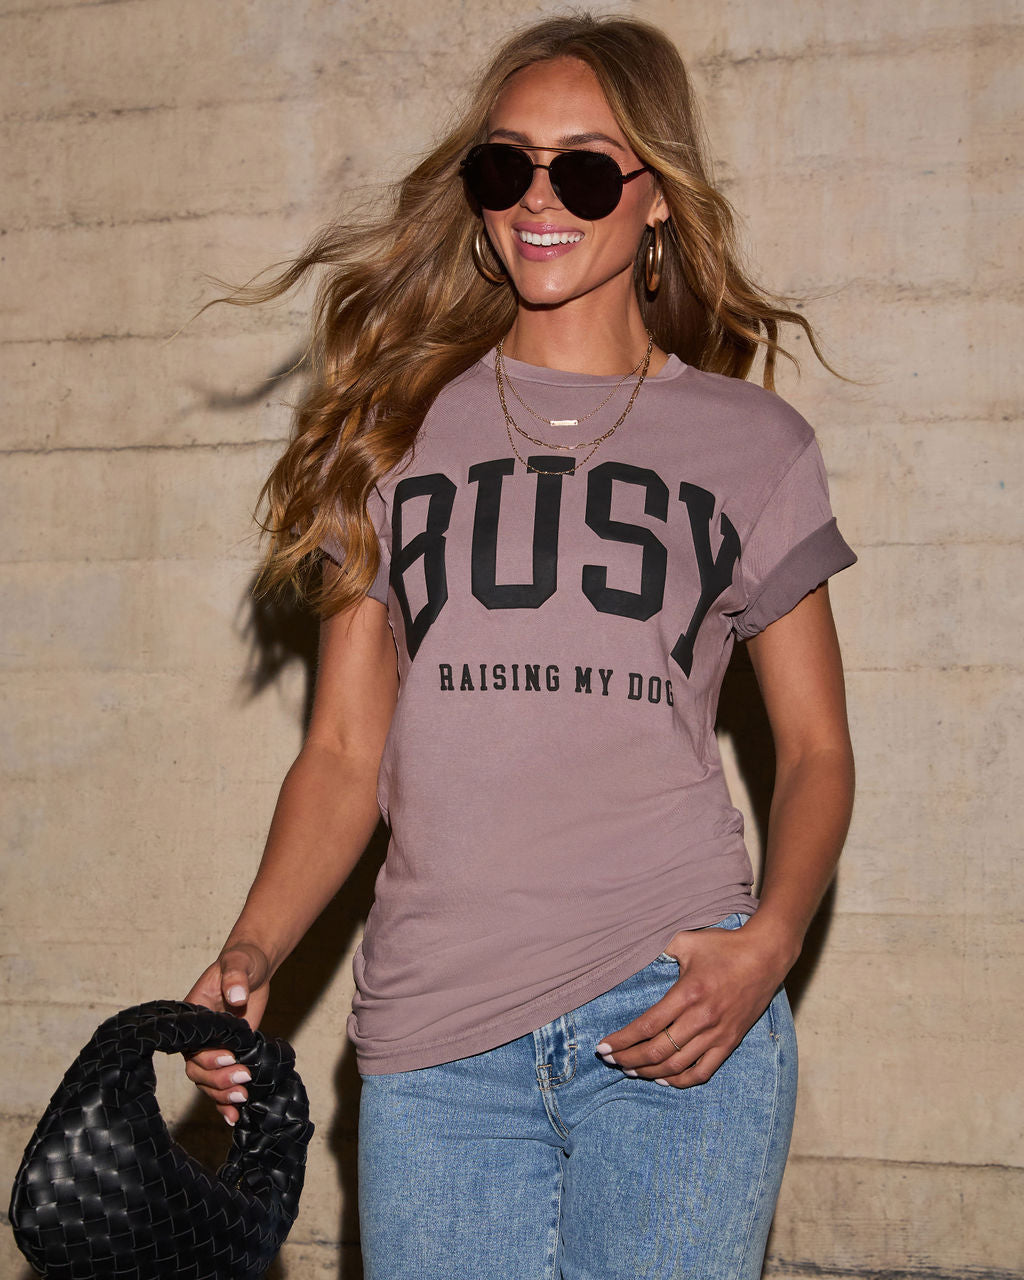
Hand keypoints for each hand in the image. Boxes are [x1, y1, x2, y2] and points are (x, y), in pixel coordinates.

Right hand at [183, 942, 270, 1124]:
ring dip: (223, 1095)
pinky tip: (235, 1117)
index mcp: (193, 1018)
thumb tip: (237, 995)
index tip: (231, 1056)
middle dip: (218, 1080)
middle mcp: (198, 1038)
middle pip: (198, 1070)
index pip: (192, 1046)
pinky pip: (221, 1084)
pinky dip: (226, 1102)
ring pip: (207, 1082)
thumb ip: (235, 978)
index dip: (208, 1057)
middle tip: (244, 1078)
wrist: (255, 967)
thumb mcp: (238, 964)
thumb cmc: (242, 961)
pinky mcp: (230, 1056)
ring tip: (243, 1098)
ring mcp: (213, 1049)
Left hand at [594, 924, 788, 1088]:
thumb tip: (634, 950)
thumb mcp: (688, 940)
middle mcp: (702, 1018)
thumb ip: (660, 948)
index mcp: (688, 993)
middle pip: (658, 1051)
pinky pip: (703, 1071)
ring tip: (629, 1070)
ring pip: (677, 1066)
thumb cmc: (724, 946)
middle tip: (610, 1060)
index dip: (623, 1040)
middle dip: (629, 1059)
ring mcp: (718, 1034)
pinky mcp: (730, 1042)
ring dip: (649, 1072)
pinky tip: (663, 1078)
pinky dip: (681, 1080)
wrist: (766, 956)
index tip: (603, 1046)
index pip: (648, 1026)